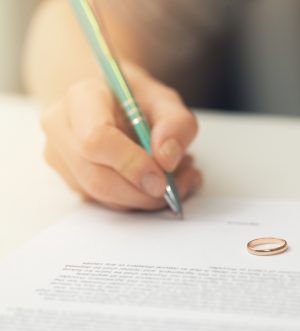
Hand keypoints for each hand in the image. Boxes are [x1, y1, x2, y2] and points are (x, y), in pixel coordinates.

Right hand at [41, 65, 200, 210]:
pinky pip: (106, 203)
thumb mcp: (166, 101)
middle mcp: (62, 129)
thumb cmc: (137, 99)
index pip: (96, 139)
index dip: (132, 164)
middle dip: (142, 192)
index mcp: (82, 98)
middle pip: (97, 177)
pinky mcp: (72, 181)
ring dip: (145, 198)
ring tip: (176, 180)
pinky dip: (139, 201)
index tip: (162, 178)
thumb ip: (176, 124)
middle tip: (177, 187)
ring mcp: (61, 159)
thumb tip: (166, 159)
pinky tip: (160, 183)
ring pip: (103, 196)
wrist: (113, 103)